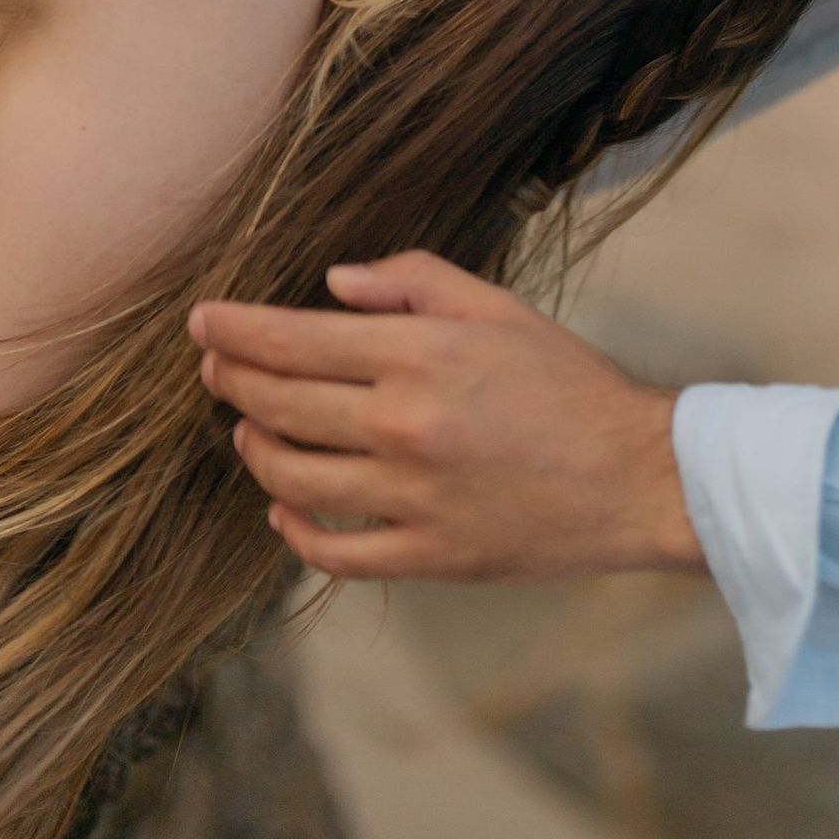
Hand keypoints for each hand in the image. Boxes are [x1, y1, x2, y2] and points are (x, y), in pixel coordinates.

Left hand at [191, 250, 707, 580]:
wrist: (636, 476)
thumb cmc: (568, 383)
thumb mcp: (497, 308)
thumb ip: (411, 284)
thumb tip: (332, 283)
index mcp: (419, 356)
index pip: (293, 340)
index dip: (234, 330)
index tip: (201, 322)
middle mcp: (404, 426)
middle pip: (280, 404)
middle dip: (231, 381)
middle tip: (212, 368)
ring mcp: (412, 498)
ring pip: (292, 480)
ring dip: (255, 451)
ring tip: (246, 431)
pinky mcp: (428, 555)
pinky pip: (335, 553)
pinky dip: (294, 534)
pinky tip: (283, 512)